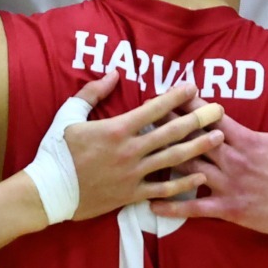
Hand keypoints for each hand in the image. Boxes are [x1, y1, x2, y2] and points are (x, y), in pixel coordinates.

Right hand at [62, 70, 224, 221]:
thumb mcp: (70, 114)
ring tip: (219, 138)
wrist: (48, 191)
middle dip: (198, 119)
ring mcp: (133, 174)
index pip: (154, 108)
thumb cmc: (56, 151)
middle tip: (219, 110)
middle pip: (172, 132)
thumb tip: (113, 73)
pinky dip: (183, 184)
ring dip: (199, 147)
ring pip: (174, 159)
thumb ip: (93, 92)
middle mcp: (130, 150)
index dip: (176, 96)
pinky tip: (201, 177)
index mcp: (117, 129)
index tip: (193, 87)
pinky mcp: (132, 195)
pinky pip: (163, 189)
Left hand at [151, 70, 267, 236]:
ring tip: (138, 155)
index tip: (169, 92)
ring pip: (188, 170)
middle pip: (191, 139)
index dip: (187, 104)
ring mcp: (228, 184)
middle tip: (143, 118)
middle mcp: (231, 158)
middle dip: (167, 128)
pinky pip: (194, 207)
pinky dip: (172, 205)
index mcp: (245, 138)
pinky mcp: (228, 208)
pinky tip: (151, 202)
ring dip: (163, 161)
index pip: (209, 117)